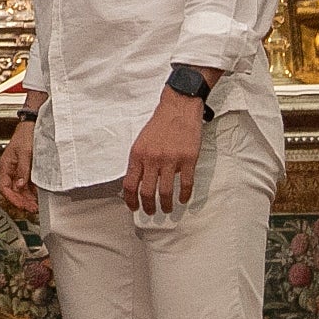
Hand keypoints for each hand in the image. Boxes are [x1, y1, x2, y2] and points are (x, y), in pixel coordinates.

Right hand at [0, 116, 38, 216]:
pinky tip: (38, 196)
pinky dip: (32, 191)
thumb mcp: (25, 153)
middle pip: (13, 190)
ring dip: (27, 198)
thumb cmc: (25, 135)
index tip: (21, 204)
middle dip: (21, 201)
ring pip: (20, 189)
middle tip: (31, 208)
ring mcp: (18, 170)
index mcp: (5, 166)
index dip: (12, 198)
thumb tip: (20, 185)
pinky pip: (27, 184)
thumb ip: (22, 170)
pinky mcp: (27, 169)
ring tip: (36, 205)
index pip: (4, 187)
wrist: (33, 125)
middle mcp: (10, 170)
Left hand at [124, 91, 206, 215]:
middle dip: (148, 206)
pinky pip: (186, 184)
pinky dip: (184, 195)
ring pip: (165, 192)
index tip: (134, 207)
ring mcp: (171, 160)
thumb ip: (139, 162)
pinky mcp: (188, 159)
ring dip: (165, 205)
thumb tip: (135, 183)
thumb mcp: (141, 142)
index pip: (130, 184)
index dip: (130, 200)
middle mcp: (153, 158)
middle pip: (147, 192)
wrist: (179, 107)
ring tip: (167, 209)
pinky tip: (183, 199)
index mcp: (138, 154)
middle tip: (151, 212)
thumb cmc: (160, 124)